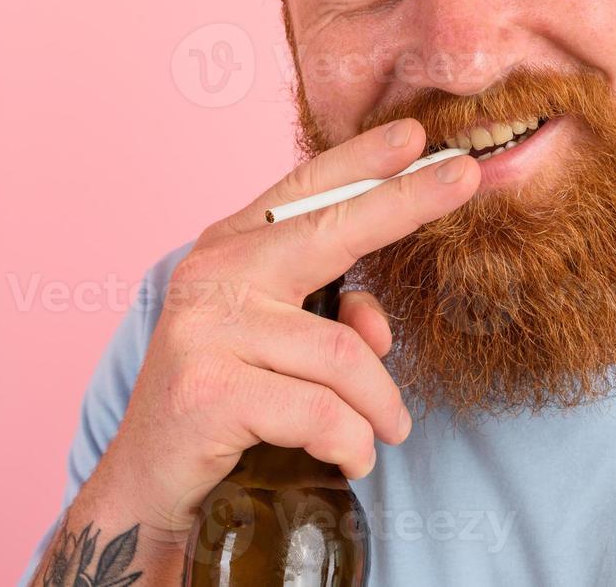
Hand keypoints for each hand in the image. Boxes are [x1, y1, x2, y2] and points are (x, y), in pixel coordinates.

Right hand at [84, 118, 479, 535]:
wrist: (148, 481)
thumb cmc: (227, 400)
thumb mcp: (279, 343)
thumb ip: (329, 314)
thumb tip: (378, 326)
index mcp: (231, 249)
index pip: (304, 193)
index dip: (361, 160)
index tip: (415, 133)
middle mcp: (214, 273)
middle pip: (331, 230)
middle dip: (405, 201)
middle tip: (467, 176)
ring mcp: (206, 329)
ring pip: (344, 351)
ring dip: (379, 404)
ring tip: (388, 432)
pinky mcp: (209, 392)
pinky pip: (321, 411)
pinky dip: (351, 440)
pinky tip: (352, 457)